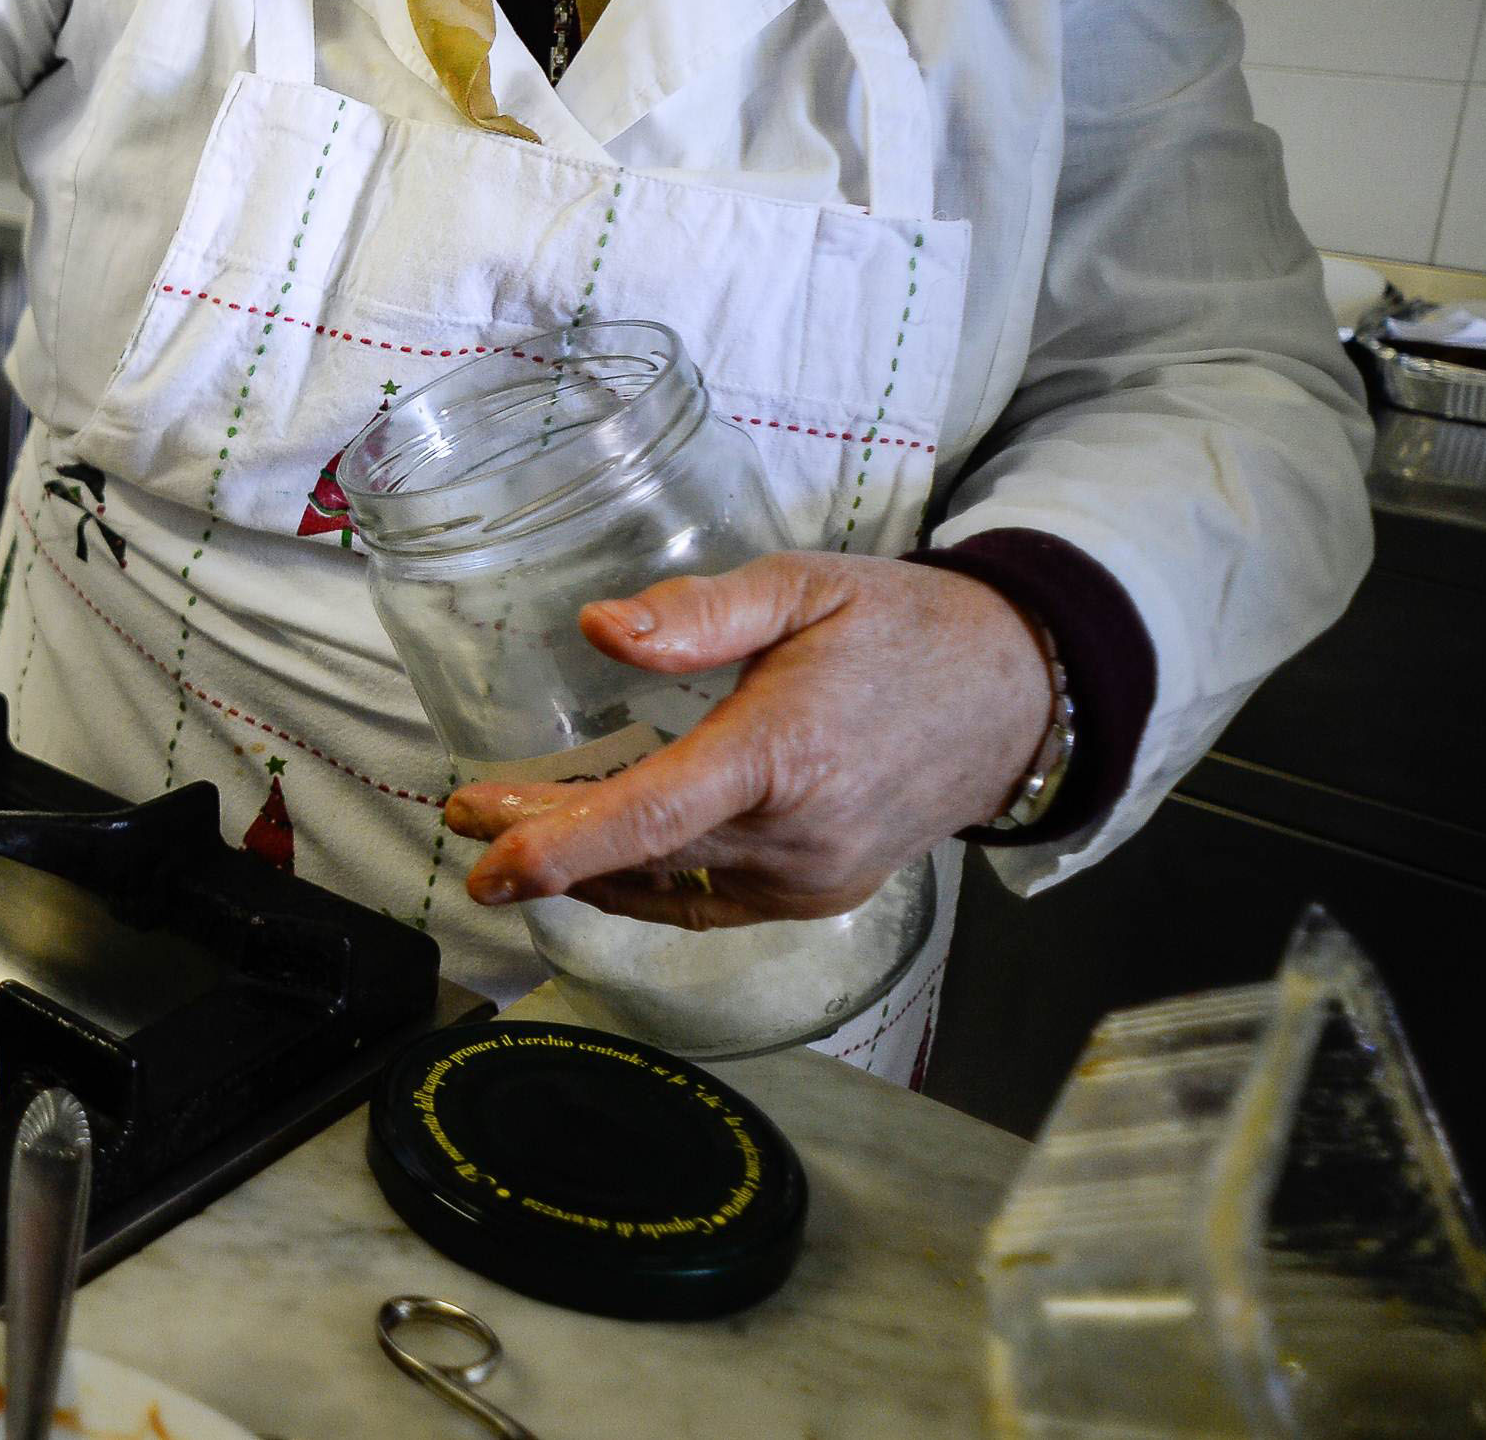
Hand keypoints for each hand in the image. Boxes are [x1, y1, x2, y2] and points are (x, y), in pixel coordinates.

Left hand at [437, 553, 1050, 928]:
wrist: (1016, 696)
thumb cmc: (904, 628)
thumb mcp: (804, 585)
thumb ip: (700, 612)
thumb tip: (601, 628)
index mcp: (786, 752)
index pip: (656, 815)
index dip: (562, 845)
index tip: (488, 862)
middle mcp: (799, 834)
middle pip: (643, 853)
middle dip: (546, 842)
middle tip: (470, 816)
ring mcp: (812, 878)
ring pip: (670, 884)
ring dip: (588, 864)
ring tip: (516, 828)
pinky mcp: (819, 896)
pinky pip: (709, 900)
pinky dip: (646, 882)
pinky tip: (599, 858)